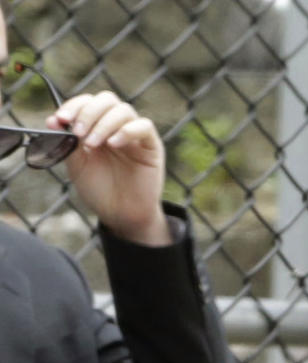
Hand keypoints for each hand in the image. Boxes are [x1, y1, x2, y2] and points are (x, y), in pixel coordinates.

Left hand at [52, 92, 169, 244]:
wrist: (120, 215)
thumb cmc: (100, 190)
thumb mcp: (77, 164)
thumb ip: (67, 142)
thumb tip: (53, 120)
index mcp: (97, 127)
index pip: (87, 102)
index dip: (73, 106)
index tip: (60, 119)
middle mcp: (116, 127)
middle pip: (106, 100)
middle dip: (89, 113)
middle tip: (78, 133)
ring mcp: (135, 136)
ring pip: (124, 110)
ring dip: (104, 124)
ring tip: (93, 145)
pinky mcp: (151, 146)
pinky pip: (144, 126)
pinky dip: (127, 130)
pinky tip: (114, 144)